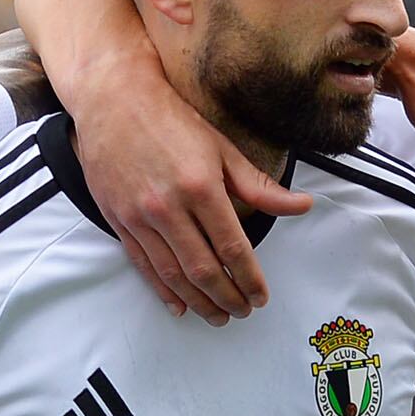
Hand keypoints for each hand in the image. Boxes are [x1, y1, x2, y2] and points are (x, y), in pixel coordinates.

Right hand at [71, 67, 311, 321]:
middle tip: (242, 311)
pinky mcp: (118, 220)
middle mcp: (168, 206)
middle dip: (227, 297)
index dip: (249, 278)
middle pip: (203, 269)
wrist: (113, 100)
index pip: (232, 247)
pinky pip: (144, 265)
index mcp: (200, 187)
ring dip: (199, 302)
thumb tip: (302, 206)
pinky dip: (163, 291)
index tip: (260, 295)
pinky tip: (179, 306)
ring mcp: (139, 216)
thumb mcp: (222, 148)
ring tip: (217, 315)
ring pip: (173, 274)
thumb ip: (260, 186)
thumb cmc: (170, 120)